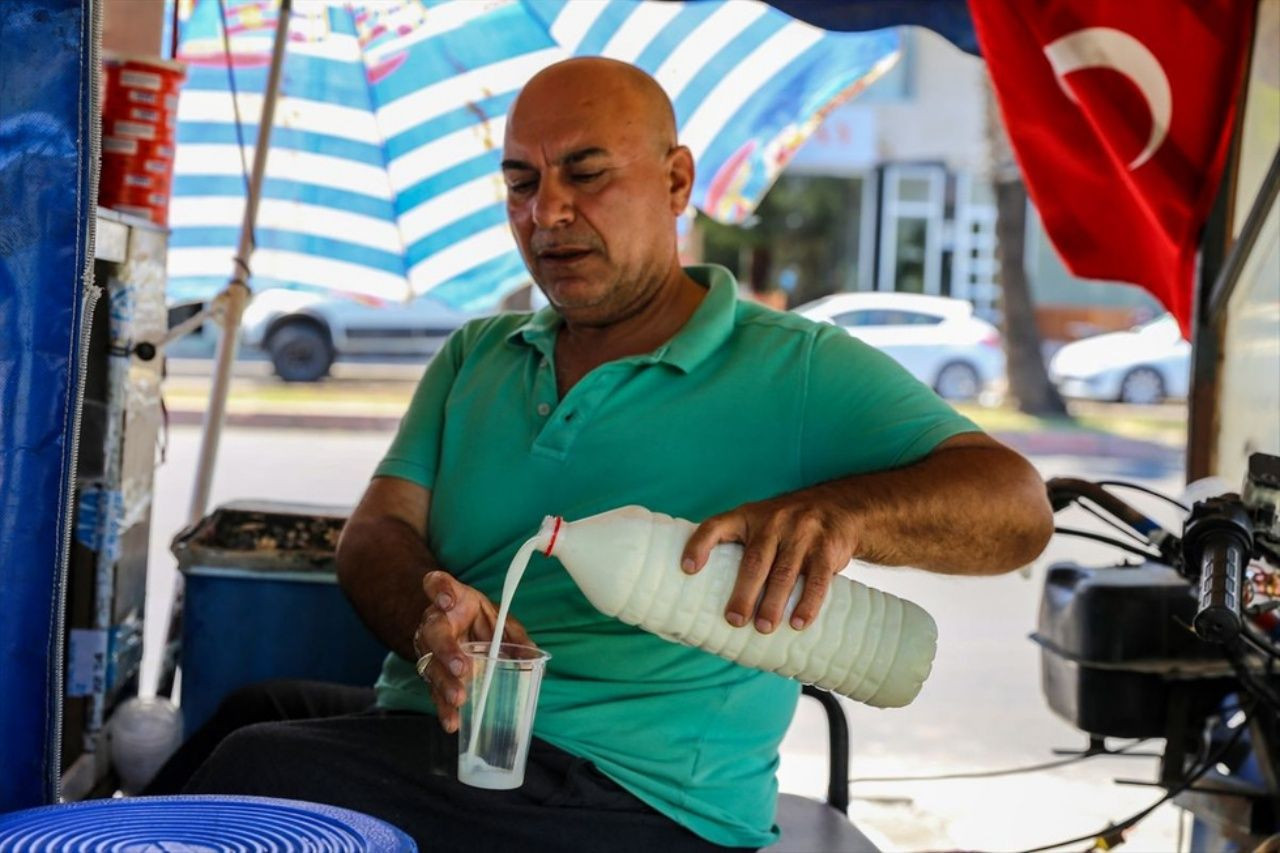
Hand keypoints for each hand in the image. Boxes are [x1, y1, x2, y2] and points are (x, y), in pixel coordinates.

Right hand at [412, 571, 532, 733]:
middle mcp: (434, 622)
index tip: (447, 600)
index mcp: (451, 600)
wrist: (452, 627)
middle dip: (447, 651)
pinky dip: (443, 707)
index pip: (437, 584)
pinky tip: (452, 721)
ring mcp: (428, 648)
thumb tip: (535, 655)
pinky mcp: (431, 673)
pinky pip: (434, 689)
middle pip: (434, 633)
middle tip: (461, 667)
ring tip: (458, 698)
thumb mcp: (497, 618)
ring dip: (444, 682)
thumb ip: (514, 633)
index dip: (439, 590)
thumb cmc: (476, 619)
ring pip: (430, 664)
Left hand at [680, 494, 856, 633]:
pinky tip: (798, 623)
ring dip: (773, 604)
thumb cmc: (786, 524)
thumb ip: (739, 545)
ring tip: (763, 627)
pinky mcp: (826, 548)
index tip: (686, 569)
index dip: (699, 545)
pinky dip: (808, 604)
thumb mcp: (760, 521)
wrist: (839, 506)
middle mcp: (773, 522)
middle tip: (734, 619)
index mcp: (748, 516)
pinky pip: (817, 579)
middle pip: (754, 561)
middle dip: (744, 593)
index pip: (716, 525)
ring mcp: (802, 534)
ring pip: (784, 573)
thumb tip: (705, 590)